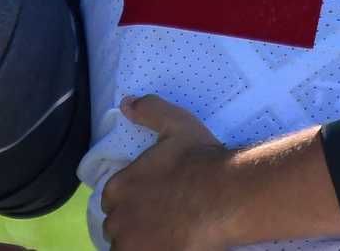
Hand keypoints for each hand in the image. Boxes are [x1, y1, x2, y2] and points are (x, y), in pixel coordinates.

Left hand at [100, 97, 238, 250]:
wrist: (226, 196)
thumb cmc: (200, 160)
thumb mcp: (176, 125)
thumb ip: (149, 111)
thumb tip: (126, 103)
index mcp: (119, 186)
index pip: (113, 200)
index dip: (132, 200)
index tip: (152, 201)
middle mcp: (118, 218)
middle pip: (117, 226)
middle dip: (133, 223)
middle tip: (161, 219)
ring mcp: (132, 243)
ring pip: (126, 246)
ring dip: (140, 242)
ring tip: (165, 235)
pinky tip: (169, 244)